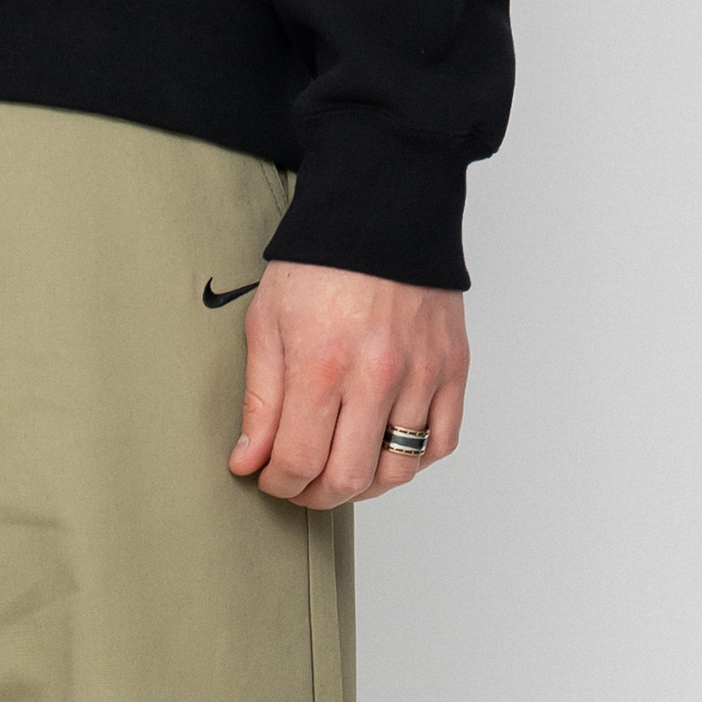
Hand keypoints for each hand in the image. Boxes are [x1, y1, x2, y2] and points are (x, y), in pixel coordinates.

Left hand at [230, 265, 467, 509]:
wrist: (383, 206)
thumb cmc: (321, 261)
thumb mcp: (268, 323)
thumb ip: (260, 400)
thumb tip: (249, 461)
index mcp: (322, 365)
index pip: (299, 462)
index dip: (279, 484)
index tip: (271, 477)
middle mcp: (377, 376)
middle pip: (348, 479)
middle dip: (315, 495)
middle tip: (301, 483)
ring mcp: (421, 374)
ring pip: (397, 470)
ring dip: (364, 485)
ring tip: (341, 467)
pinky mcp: (453, 367)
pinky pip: (441, 442)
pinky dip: (414, 458)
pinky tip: (385, 446)